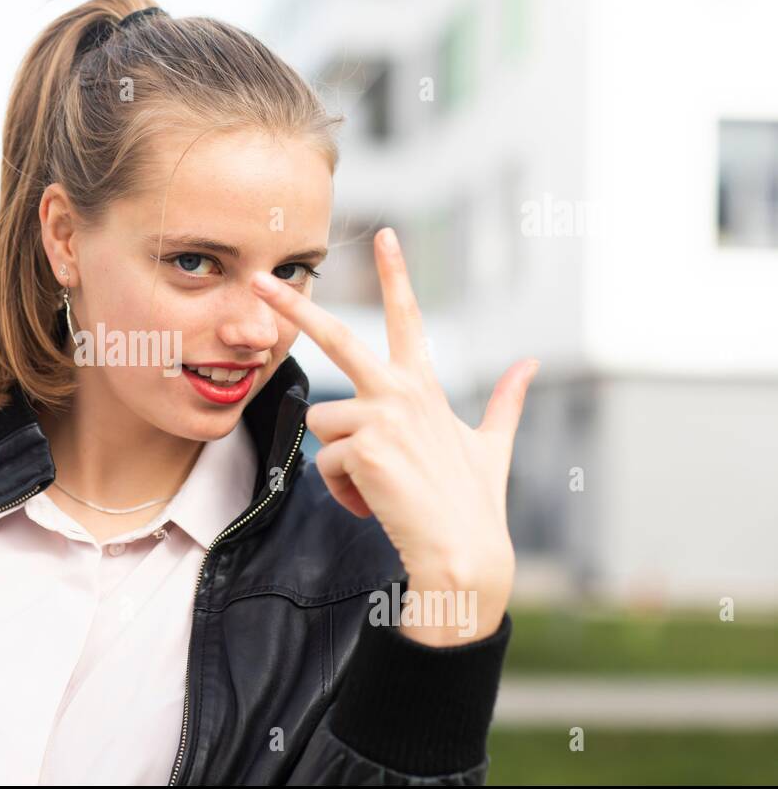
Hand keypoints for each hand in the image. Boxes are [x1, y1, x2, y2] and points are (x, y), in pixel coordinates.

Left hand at [250, 227, 539, 645]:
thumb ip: (506, 400)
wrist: (464, 554)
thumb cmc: (474, 502)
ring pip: (323, 422)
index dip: (397, 274)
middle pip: (337, 337)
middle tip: (258, 282)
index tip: (385, 234)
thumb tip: (530, 363)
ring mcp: (383, 416)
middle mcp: (401, 391)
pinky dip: (344, 491)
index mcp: (424, 386)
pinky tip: (376, 505)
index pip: (408, 317)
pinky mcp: (366, 446)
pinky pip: (327, 462)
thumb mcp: (490, 443)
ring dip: (341, 463)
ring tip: (378, 487)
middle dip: (294, 307)